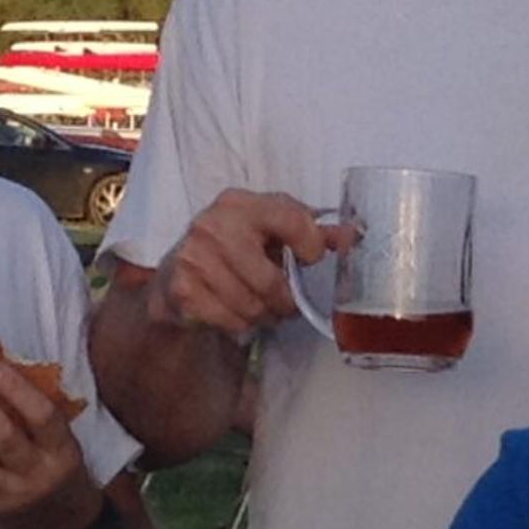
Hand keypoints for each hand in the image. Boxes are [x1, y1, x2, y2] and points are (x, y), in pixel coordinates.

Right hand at [144, 187, 346, 339]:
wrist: (176, 273)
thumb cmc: (234, 247)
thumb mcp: (270, 230)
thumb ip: (311, 230)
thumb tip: (352, 235)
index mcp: (240, 203)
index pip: (291, 218)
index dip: (311, 245)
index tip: (311, 258)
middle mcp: (212, 225)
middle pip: (271, 281)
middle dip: (286, 300)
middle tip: (287, 303)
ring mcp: (193, 258)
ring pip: (252, 306)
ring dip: (265, 315)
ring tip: (261, 307)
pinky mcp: (182, 290)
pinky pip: (231, 321)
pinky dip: (241, 324)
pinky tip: (236, 312)